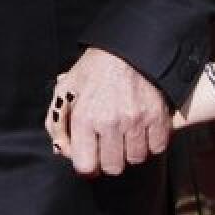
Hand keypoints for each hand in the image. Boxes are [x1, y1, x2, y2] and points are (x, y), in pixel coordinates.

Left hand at [43, 48, 169, 176]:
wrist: (127, 47)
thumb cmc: (94, 69)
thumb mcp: (65, 90)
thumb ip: (56, 124)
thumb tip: (63, 151)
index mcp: (85, 117)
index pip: (86, 166)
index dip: (87, 164)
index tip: (91, 156)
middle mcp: (111, 122)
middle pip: (113, 167)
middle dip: (109, 158)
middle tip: (109, 142)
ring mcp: (136, 120)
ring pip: (135, 159)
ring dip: (130, 150)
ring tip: (126, 133)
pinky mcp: (157, 116)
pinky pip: (157, 147)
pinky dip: (151, 142)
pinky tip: (142, 129)